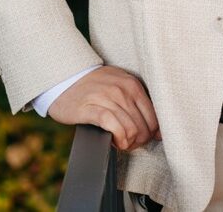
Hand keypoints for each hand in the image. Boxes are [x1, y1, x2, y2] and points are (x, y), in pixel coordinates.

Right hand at [47, 65, 161, 150]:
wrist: (66, 78)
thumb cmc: (95, 86)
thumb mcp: (120, 86)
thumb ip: (138, 104)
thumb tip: (157, 130)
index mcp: (132, 84)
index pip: (153, 117)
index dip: (151, 134)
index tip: (142, 139)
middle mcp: (122, 89)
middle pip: (143, 126)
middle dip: (138, 141)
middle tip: (129, 144)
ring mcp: (106, 97)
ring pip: (130, 128)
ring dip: (128, 143)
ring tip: (121, 143)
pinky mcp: (90, 108)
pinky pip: (112, 126)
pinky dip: (117, 138)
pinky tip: (114, 141)